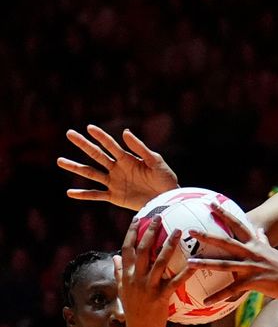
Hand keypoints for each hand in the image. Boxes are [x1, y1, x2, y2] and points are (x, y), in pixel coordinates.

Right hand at [57, 124, 178, 210]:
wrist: (167, 199)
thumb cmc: (165, 178)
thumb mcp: (155, 161)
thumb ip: (140, 148)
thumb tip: (124, 132)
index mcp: (128, 159)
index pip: (111, 145)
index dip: (101, 136)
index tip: (89, 127)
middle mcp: (118, 168)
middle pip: (97, 155)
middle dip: (84, 144)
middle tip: (69, 133)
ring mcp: (114, 182)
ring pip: (91, 173)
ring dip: (76, 167)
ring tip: (60, 160)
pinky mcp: (115, 196)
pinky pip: (96, 195)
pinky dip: (83, 194)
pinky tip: (70, 192)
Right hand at [116, 216, 193, 326]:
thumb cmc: (133, 310)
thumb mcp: (123, 290)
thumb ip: (119, 272)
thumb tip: (115, 256)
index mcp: (127, 276)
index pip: (126, 249)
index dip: (131, 233)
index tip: (137, 219)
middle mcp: (135, 279)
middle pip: (142, 251)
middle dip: (150, 232)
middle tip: (159, 217)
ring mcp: (148, 288)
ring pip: (159, 262)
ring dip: (169, 245)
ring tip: (179, 231)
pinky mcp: (160, 297)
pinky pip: (175, 281)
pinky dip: (185, 272)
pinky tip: (195, 262)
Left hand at [187, 203, 277, 302]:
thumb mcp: (272, 250)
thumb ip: (263, 240)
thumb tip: (260, 230)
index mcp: (255, 244)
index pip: (238, 225)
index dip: (224, 214)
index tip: (212, 204)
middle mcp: (251, 252)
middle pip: (226, 242)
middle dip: (207, 235)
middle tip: (190, 230)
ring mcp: (251, 267)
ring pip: (224, 264)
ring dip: (206, 263)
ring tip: (190, 263)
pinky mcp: (253, 282)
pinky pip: (232, 290)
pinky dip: (219, 296)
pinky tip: (206, 301)